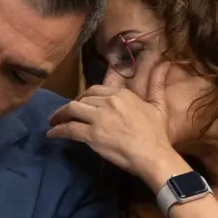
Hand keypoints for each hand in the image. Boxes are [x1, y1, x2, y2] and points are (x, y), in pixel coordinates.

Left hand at [48, 62, 181, 178]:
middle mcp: (107, 101)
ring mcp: (98, 117)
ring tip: (53, 121)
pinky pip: (69, 129)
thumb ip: (157, 83)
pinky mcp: (91, 134)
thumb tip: (165, 63)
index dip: (84, 96)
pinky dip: (58, 130)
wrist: (153, 155)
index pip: (95, 89)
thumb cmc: (157, 133)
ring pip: (72, 110)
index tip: (81, 103)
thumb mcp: (159, 105)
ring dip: (59, 115)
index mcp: (121, 93)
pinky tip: (52, 134)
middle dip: (71, 105)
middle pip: (82, 98)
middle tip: (65, 113)